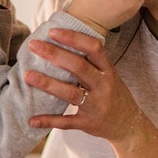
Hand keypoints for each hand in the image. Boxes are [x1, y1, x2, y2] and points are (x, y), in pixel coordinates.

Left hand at [23, 28, 143, 142]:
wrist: (130, 125)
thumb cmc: (113, 95)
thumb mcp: (108, 75)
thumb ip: (90, 62)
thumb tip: (60, 42)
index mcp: (108, 71)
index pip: (94, 49)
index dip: (74, 38)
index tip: (52, 31)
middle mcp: (103, 86)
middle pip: (79, 67)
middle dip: (55, 54)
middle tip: (33, 45)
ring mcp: (96, 106)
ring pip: (70, 93)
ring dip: (48, 84)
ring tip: (28, 75)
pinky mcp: (88, 124)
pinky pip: (66, 122)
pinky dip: (48, 121)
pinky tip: (32, 119)